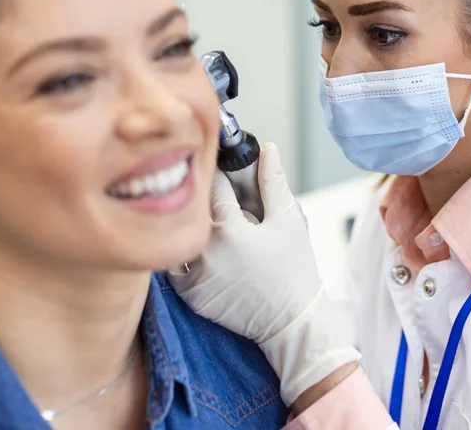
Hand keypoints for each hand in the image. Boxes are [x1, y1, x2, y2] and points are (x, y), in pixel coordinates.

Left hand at [169, 143, 359, 404]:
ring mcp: (194, 276)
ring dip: (188, 226)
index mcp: (230, 230)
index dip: (221, 174)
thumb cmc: (295, 270)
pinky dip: (184, 253)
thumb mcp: (289, 221)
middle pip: (192, 210)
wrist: (292, 322)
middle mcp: (205, 252)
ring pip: (181, 236)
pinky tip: (205, 251)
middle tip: (218, 200)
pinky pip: (175, 264)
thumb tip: (267, 148)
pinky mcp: (189, 295)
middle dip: (203, 199)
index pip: (215, 186)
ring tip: (207, 226)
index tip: (223, 169)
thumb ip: (273, 182)